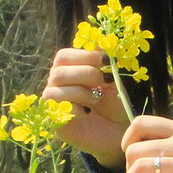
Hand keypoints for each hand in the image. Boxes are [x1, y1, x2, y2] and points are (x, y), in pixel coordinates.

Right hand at [41, 48, 126, 166]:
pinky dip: (75, 109)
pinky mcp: (54, 124)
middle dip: (86, 73)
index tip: (106, 60)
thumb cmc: (114, 105)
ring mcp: (53, 105)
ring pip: (54, 90)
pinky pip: (55, 110)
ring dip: (82, 92)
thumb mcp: (111, 79)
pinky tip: (87, 113)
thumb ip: (102, 61)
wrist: (119, 133)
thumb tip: (99, 39)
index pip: (63, 57)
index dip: (83, 56)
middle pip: (58, 71)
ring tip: (97, 100)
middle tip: (105, 81)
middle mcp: (56, 86)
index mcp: (68, 72)